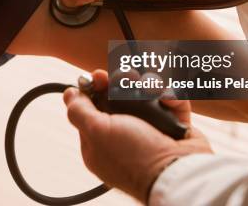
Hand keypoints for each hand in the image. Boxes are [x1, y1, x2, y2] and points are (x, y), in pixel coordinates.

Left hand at [63, 70, 211, 202]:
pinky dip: (170, 97)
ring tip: (150, 88)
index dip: (93, 89)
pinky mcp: (173, 126)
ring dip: (147, 86)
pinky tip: (166, 99)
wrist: (178, 172)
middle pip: (118, 97)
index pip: (92, 107)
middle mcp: (124, 135)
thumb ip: (79, 111)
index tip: (96, 77)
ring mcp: (150, 130)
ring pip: (145, 95)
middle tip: (125, 76)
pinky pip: (170, 102)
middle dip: (121, 81)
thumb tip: (69, 93)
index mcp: (101, 141)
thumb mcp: (97, 131)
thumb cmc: (135, 155)